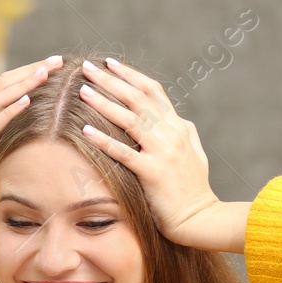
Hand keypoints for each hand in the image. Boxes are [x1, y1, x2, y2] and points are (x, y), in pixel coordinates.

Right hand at [0, 55, 63, 245]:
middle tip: (57, 61)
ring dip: (24, 84)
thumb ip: (15, 138)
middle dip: (32, 70)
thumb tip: (47, 129)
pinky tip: (27, 101)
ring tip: (45, 73)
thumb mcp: (2, 155)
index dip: (30, 72)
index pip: (7, 85)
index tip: (56, 64)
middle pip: (4, 84)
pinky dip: (11, 111)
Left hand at [76, 57, 236, 250]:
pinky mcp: (152, 172)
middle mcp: (171, 133)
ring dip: (104, 103)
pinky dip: (104, 140)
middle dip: (110, 80)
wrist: (199, 218)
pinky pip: (124, 152)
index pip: (152, 91)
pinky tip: (85, 130)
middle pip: (137, 98)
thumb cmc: (192, 190)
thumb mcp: (192, 153)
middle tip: (87, 67)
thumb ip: (182, 133)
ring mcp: (163, 151)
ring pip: (130, 119)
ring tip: (82, 91)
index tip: (109, 63)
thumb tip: (176, 118)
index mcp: (178, 126)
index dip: (130, 75)